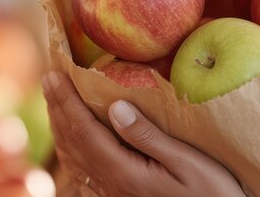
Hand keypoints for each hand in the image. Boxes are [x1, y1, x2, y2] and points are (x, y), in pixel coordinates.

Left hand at [41, 71, 244, 196]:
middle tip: (48, 79)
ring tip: (55, 102)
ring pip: (74, 158)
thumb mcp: (187, 163)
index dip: (66, 101)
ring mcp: (112, 195)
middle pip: (73, 142)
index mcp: (124, 172)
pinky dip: (71, 150)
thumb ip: (148, 136)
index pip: (84, 130)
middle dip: (58, 108)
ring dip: (61, 127)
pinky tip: (71, 141)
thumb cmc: (211, 195)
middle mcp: (111, 185)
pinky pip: (83, 172)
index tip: (53, 75)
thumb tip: (115, 107)